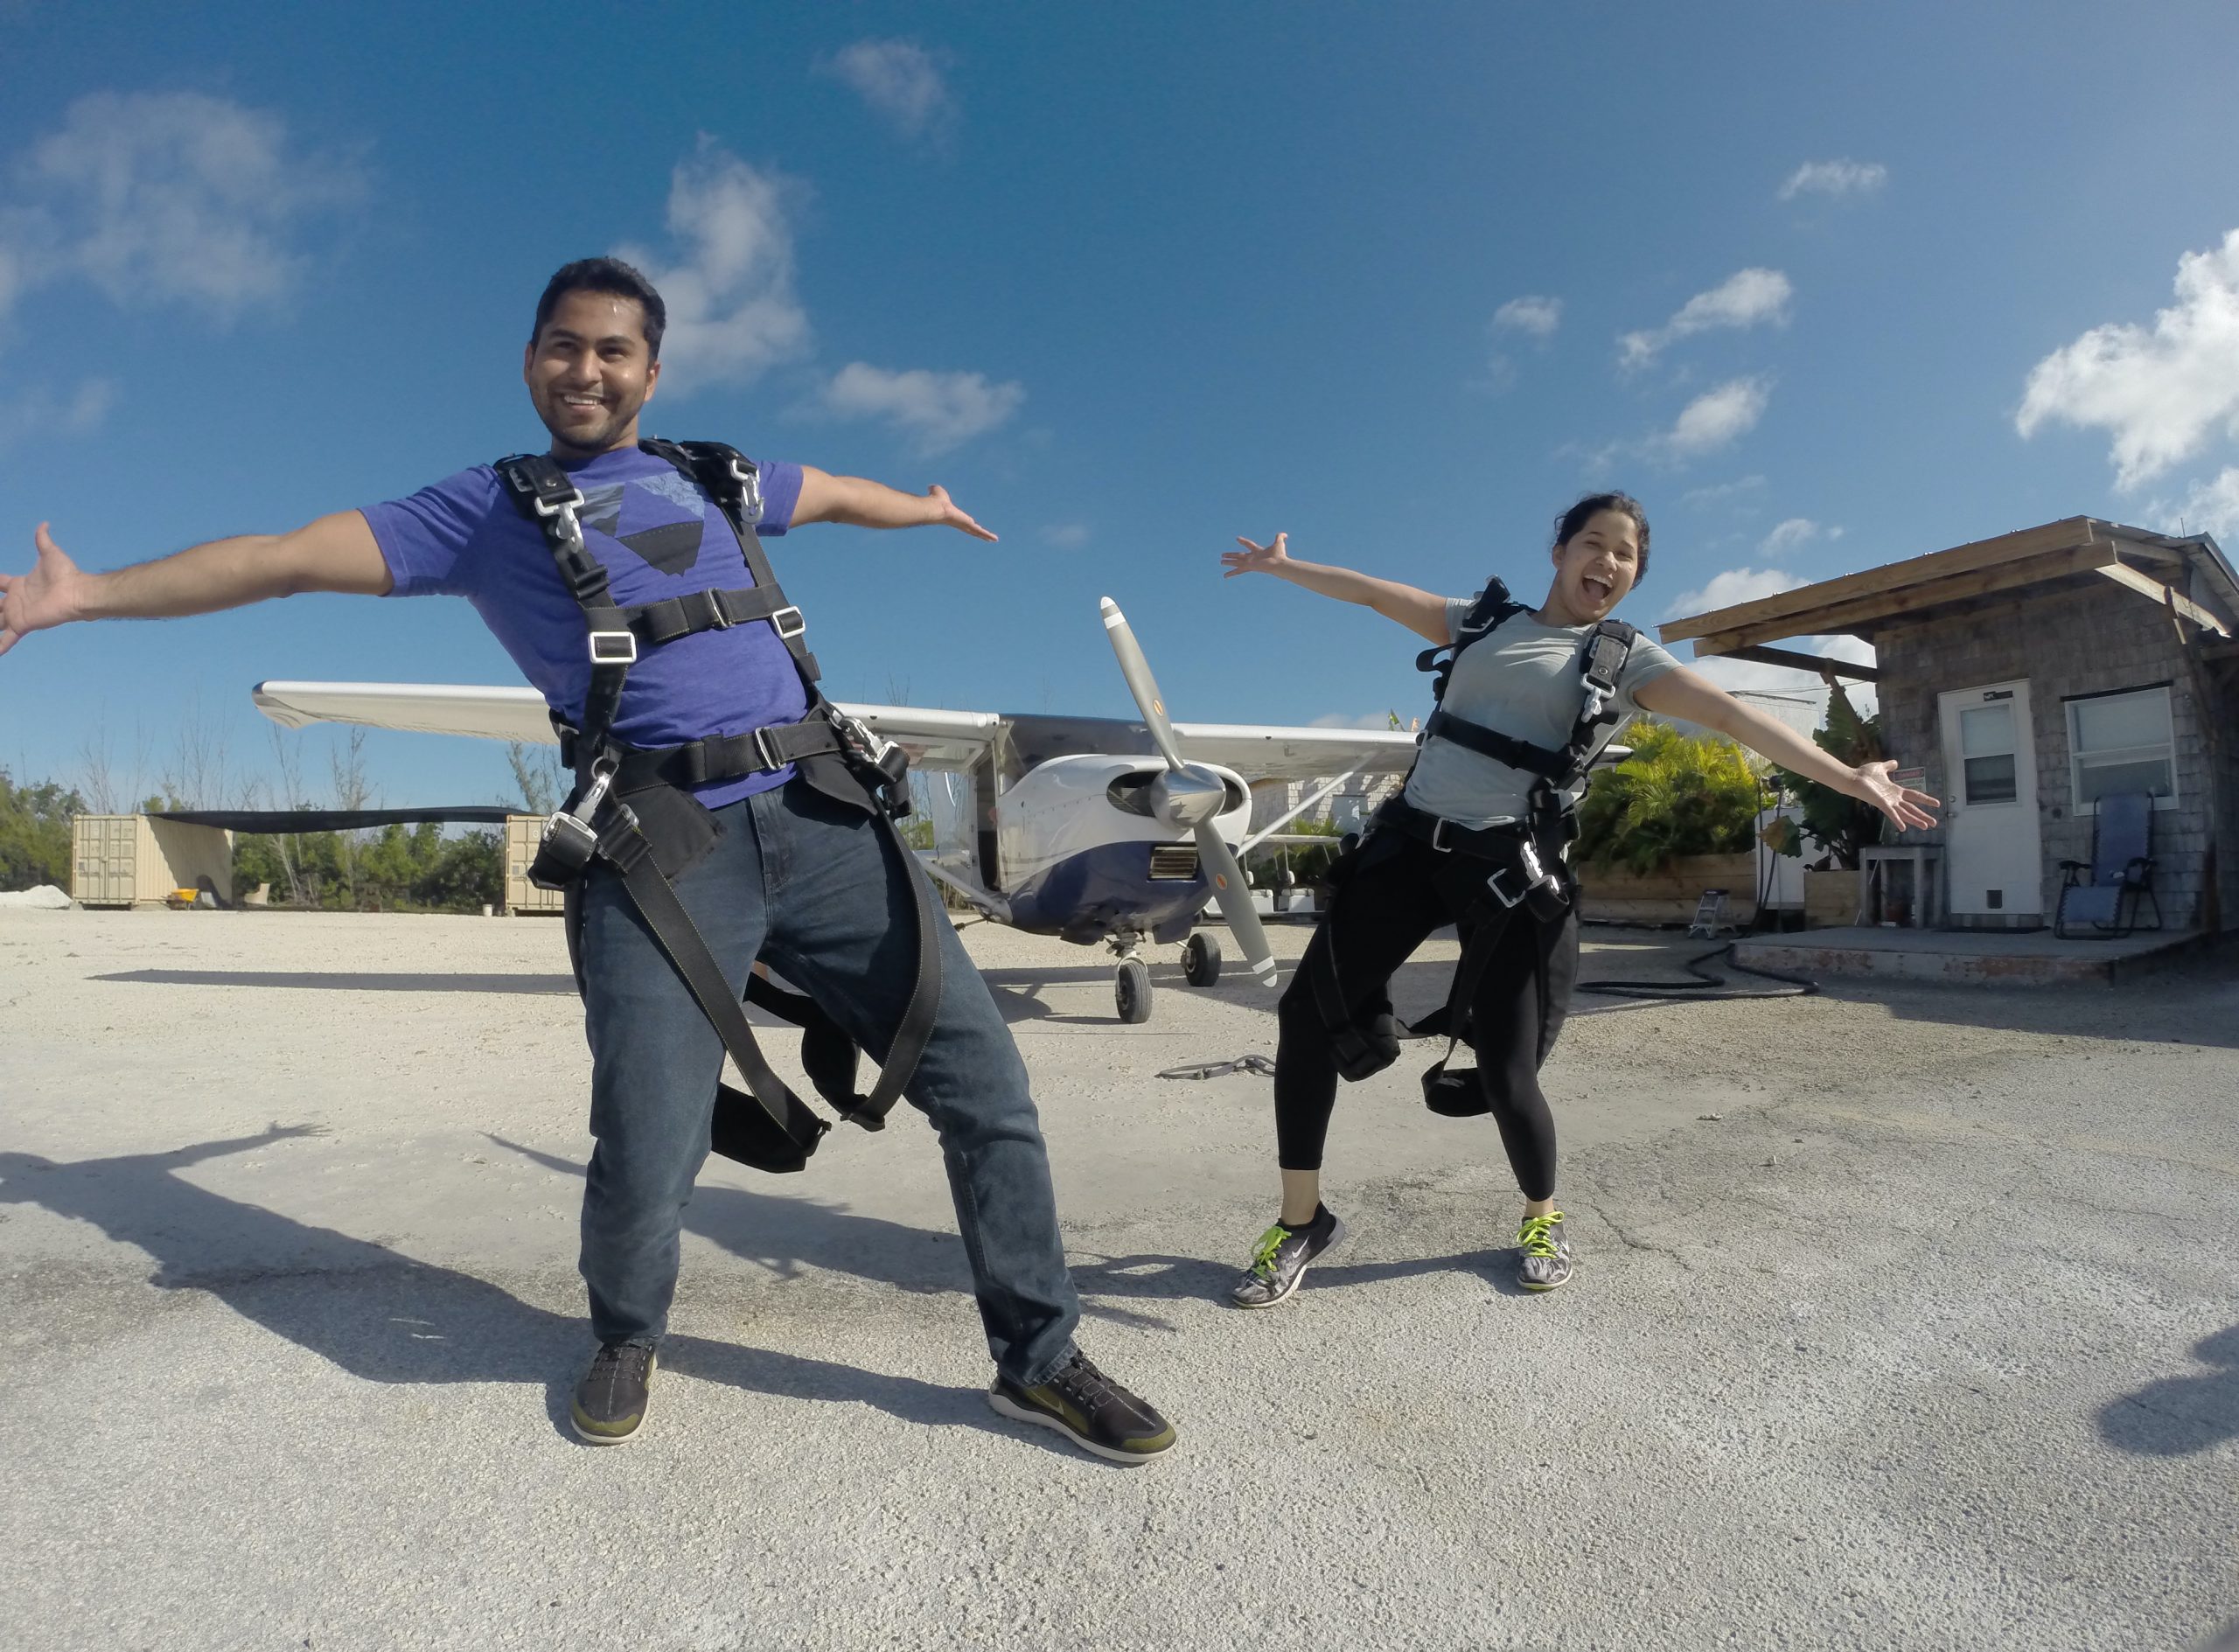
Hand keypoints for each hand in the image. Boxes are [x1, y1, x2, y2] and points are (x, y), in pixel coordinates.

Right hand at [0, 522, 86, 657]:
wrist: (77, 591)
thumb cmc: (66, 574)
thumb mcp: (49, 553)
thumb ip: (43, 540)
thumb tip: (44, 524)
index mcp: (19, 585)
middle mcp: (15, 600)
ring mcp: (18, 613)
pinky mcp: (22, 624)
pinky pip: (7, 638)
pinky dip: (0, 646)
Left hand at [926, 486, 995, 541]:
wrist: (935, 508)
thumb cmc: (935, 500)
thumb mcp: (937, 491)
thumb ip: (935, 490)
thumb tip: (930, 487)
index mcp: (955, 516)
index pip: (964, 521)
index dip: (968, 523)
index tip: (973, 525)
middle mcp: (960, 522)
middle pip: (972, 529)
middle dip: (979, 533)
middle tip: (986, 537)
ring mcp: (964, 525)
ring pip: (977, 532)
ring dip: (986, 535)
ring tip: (994, 539)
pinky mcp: (968, 524)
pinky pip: (979, 531)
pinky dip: (987, 534)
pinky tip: (994, 538)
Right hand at [1223, 533, 1291, 577]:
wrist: (1279, 564)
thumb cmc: (1280, 555)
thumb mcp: (1279, 543)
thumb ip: (1280, 537)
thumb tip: (1285, 534)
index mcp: (1258, 551)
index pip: (1249, 545)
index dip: (1243, 541)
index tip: (1237, 538)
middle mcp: (1253, 558)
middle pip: (1240, 555)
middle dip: (1231, 555)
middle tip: (1223, 555)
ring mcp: (1250, 563)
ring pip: (1237, 562)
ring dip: (1229, 562)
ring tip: (1221, 562)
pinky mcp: (1249, 567)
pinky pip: (1238, 570)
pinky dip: (1231, 573)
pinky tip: (1224, 576)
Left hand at [1853, 759, 1938, 833]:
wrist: (1853, 778)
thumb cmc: (1864, 774)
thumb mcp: (1881, 768)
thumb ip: (1889, 766)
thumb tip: (1896, 763)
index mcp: (1895, 791)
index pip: (1914, 796)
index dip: (1925, 800)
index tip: (1937, 804)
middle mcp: (1894, 799)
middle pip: (1912, 809)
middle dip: (1923, 816)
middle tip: (1934, 824)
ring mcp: (1888, 803)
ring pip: (1905, 813)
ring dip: (1915, 820)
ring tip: (1926, 827)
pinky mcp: (1882, 804)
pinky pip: (1891, 813)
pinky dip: (1898, 820)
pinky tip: (1904, 828)